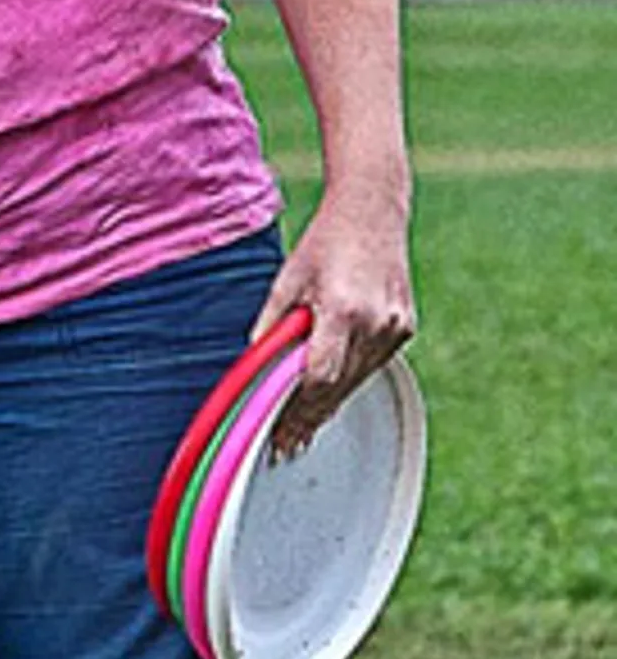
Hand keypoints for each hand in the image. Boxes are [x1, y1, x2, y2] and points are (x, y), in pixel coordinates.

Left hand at [250, 177, 414, 456]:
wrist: (373, 211)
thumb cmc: (322, 244)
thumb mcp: (285, 282)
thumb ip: (270, 329)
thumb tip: (253, 370)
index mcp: (341, 309)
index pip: (318, 376)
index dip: (296, 412)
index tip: (279, 434)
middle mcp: (375, 322)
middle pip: (338, 386)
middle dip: (308, 419)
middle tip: (285, 447)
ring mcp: (395, 326)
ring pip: (357, 381)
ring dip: (328, 408)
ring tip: (301, 433)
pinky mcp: (405, 327)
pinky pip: (371, 367)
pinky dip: (348, 383)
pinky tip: (328, 400)